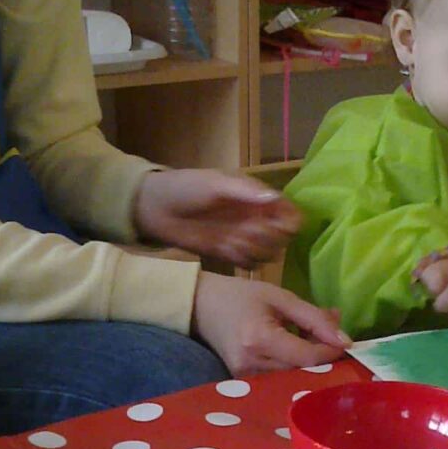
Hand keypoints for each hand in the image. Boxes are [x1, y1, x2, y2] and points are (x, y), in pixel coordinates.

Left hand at [134, 169, 302, 267]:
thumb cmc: (186, 187)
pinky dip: (245, 260)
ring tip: (234, 241)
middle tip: (248, 231)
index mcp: (258, 198)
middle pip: (284, 238)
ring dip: (257, 250)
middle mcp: (257, 219)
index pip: (290, 213)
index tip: (276, 223)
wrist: (157, 208)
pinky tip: (228, 251)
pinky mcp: (231, 255)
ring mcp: (245, 238)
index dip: (289, 222)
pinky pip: (252, 265)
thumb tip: (275, 197)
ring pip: (270, 254)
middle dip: (270, 237)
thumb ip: (246, 191)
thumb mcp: (216, 183)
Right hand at [190, 273, 349, 374]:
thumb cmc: (240, 296)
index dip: (332, 352)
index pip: (308, 357)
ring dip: (309, 364)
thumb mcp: (280, 297)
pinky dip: (293, 368)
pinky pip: (280, 380)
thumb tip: (345, 340)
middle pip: (303, 372)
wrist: (200, 305)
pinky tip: (294, 351)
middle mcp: (252, 364)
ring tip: (309, 341)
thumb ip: (314, 318)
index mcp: (260, 339)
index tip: (345, 342)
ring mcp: (245, 378)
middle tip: (328, 338)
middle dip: (322, 357)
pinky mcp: (244, 384)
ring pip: (293, 379)